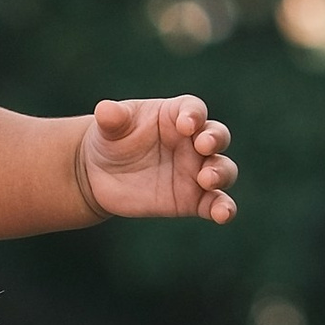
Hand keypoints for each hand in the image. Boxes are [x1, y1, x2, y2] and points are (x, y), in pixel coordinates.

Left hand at [77, 95, 237, 223]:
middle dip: (215, 139)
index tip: (186, 125)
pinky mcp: (193, 200)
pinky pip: (215, 204)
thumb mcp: (108, 127)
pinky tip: (222, 214)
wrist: (100, 176)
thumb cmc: (110, 140)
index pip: (193, 109)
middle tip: (203, 146)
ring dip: (221, 173)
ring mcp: (196, 171)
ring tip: (207, 179)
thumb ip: (111, 119)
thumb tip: (105, 110)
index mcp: (176, 116)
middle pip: (217, 136)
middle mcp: (193, 142)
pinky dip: (224, 209)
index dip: (194, 115)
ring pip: (223, 169)